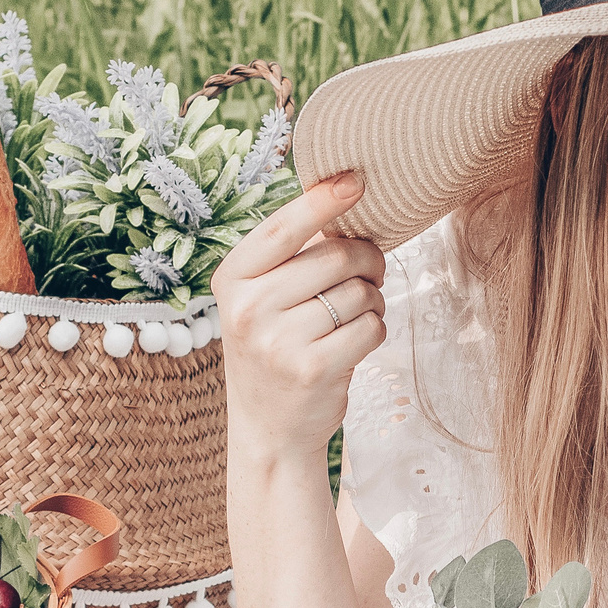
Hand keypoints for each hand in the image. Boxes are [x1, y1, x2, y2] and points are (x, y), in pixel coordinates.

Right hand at [213, 171, 387, 463]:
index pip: (282, 227)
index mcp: (232, 278)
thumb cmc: (276, 346)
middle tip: (371, 274)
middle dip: (368, 261)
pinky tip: (355, 341)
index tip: (355, 180)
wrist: (269, 427)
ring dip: (373, 300)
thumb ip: (294, 256)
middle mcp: (248, 307)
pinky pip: (371, 327)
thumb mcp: (262, 298)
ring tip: (352, 316)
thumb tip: (347, 197)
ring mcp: (278, 341)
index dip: (322, 200)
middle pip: (336, 257)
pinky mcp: (312, 369)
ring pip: (360, 292)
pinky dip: (375, 329)